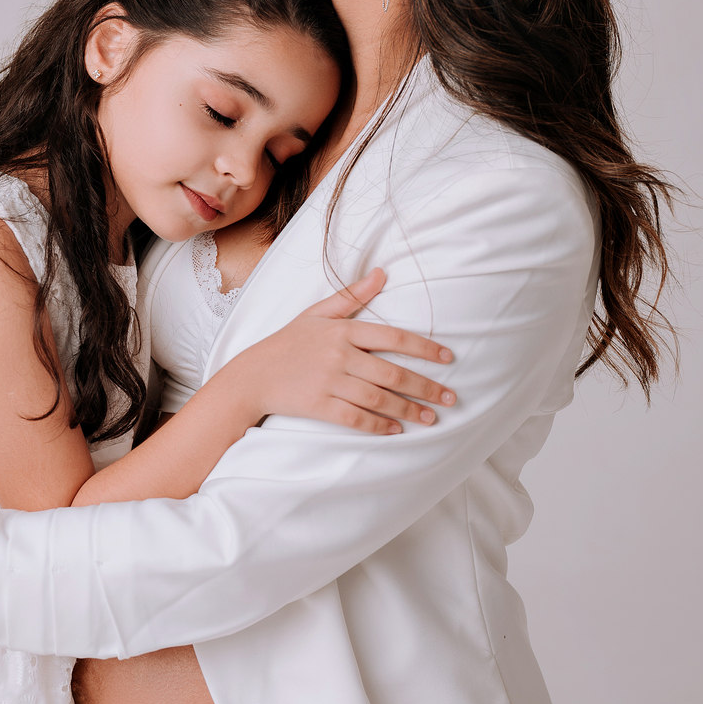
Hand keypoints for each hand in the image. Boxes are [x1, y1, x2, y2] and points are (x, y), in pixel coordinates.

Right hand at [230, 268, 455, 434]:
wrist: (252, 375)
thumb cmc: (288, 342)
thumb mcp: (317, 313)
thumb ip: (352, 296)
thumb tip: (382, 273)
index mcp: (342, 330)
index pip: (394, 338)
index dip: (425, 349)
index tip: (448, 359)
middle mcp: (339, 355)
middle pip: (393, 373)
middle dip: (426, 387)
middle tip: (450, 398)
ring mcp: (329, 382)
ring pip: (379, 399)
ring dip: (410, 410)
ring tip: (432, 418)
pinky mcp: (319, 406)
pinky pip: (356, 418)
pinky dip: (379, 426)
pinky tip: (396, 430)